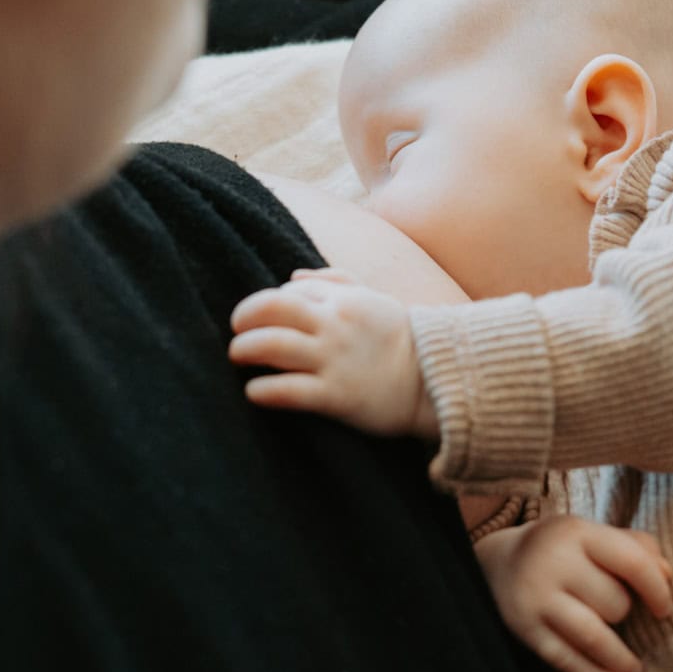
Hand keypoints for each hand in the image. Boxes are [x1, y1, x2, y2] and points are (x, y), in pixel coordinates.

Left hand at [230, 268, 438, 435]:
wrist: (436, 381)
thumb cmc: (401, 340)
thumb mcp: (374, 299)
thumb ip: (336, 281)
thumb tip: (293, 275)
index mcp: (343, 299)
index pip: (289, 290)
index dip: (269, 302)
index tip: (265, 319)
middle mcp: (334, 324)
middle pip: (271, 307)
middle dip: (244, 317)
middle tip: (236, 331)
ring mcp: (334, 359)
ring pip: (271, 345)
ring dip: (244, 349)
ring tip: (238, 357)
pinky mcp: (336, 395)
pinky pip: (287, 390)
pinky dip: (262, 391)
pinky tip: (254, 392)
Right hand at [476, 516, 671, 671]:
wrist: (497, 562)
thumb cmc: (564, 550)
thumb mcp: (594, 535)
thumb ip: (636, 547)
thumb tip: (669, 576)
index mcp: (577, 532)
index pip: (632, 562)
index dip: (658, 590)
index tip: (666, 610)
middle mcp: (552, 562)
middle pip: (613, 602)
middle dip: (624, 614)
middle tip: (618, 614)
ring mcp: (535, 597)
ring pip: (593, 636)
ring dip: (621, 659)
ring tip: (636, 671)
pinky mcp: (524, 629)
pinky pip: (567, 661)